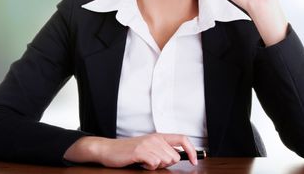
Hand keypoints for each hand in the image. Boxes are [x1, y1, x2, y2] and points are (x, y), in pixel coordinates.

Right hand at [64, 133, 196, 169]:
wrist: (109, 150)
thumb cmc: (129, 152)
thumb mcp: (149, 148)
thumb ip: (163, 150)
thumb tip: (179, 157)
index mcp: (159, 136)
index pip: (183, 139)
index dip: (192, 150)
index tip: (194, 161)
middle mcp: (156, 137)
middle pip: (175, 156)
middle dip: (166, 164)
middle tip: (152, 162)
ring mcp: (148, 143)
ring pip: (166, 161)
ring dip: (156, 166)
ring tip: (144, 162)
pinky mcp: (140, 150)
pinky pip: (154, 164)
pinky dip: (148, 167)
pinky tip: (140, 162)